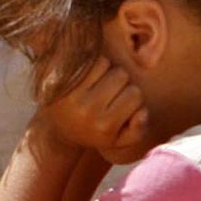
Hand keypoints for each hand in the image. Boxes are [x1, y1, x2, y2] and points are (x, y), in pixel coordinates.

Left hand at [34, 58, 151, 164]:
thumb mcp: (119, 140)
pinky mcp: (60, 81)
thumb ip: (137, 131)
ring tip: (99, 85)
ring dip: (106, 71)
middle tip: (110, 93)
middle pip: (121, 76)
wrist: (58, 128)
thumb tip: (142, 113)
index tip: (124, 103)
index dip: (133, 96)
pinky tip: (88, 78)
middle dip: (120, 82)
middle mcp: (87, 111)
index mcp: (104, 126)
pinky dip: (93, 65)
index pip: (135, 95)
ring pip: (105, 64)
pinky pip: (88, 61)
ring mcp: (72, 94)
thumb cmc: (95, 131)